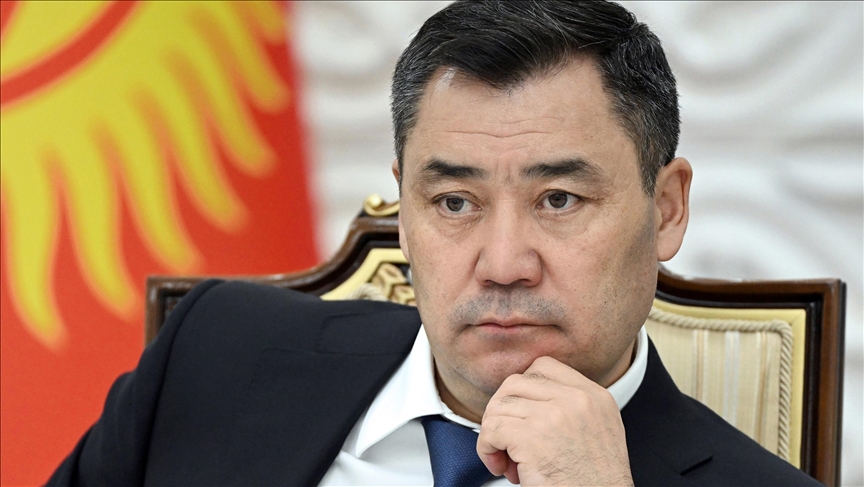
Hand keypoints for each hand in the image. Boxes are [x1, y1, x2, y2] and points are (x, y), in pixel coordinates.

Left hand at [476, 356, 633, 485]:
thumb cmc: (593, 483)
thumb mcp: (599, 431)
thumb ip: (572, 406)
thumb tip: (528, 398)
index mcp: (595, 396)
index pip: (544, 366)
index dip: (523, 389)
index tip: (521, 415)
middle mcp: (577, 400)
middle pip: (515, 383)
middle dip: (503, 412)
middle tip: (508, 441)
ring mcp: (554, 416)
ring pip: (499, 406)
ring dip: (494, 434)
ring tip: (507, 460)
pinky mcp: (532, 438)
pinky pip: (491, 429)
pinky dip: (487, 449)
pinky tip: (501, 467)